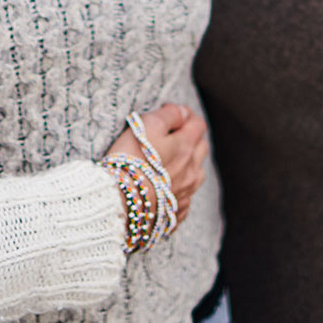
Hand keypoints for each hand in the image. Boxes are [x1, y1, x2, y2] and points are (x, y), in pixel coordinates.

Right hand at [106, 103, 207, 225]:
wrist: (121, 199)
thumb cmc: (131, 158)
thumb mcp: (147, 126)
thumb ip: (169, 115)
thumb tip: (184, 111)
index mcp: (186, 147)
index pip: (198, 125)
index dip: (187, 115)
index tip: (172, 113)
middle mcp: (191, 170)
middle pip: (201, 148)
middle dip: (191, 137)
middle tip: (172, 134)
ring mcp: (186, 192)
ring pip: (197, 172)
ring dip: (188, 163)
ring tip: (170, 161)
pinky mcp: (176, 211)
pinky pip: (185, 195)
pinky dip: (179, 187)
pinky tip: (164, 186)